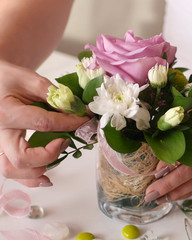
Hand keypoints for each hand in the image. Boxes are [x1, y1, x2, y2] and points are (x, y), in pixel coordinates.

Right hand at [0, 60, 88, 186]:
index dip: (69, 124)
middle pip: (21, 157)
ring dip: (36, 171)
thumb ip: (54, 95)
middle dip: (49, 154)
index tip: (84, 121)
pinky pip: (10, 171)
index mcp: (6, 112)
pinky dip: (28, 178)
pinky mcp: (1, 150)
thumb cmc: (7, 79)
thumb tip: (79, 110)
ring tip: (55, 158)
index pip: (43, 124)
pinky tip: (45, 176)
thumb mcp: (29, 79)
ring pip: (11, 170)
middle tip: (65, 141)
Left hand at [145, 134, 191, 203]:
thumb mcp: (184, 121)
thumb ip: (172, 136)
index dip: (169, 168)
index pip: (185, 158)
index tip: (154, 174)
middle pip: (190, 176)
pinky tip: (173, 196)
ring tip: (160, 199)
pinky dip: (186, 192)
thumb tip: (157, 158)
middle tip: (151, 194)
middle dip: (169, 187)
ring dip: (177, 194)